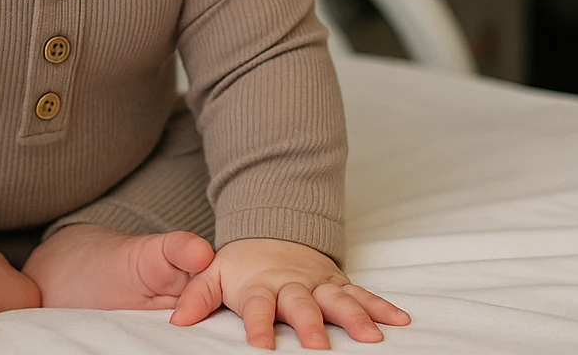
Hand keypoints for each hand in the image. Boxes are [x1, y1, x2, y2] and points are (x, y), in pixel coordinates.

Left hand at [169, 238, 408, 349]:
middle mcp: (292, 284)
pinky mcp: (337, 283)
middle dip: (312, 325)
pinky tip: (400, 320)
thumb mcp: (210, 275)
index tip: (260, 347)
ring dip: (355, 318)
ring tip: (372, 338)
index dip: (258, 326)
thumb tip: (177, 320)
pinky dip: (381, 306)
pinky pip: (362, 294)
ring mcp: (318, 283)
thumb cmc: (239, 266)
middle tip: (319, 347)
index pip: (258, 307)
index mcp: (259, 284)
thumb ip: (195, 296)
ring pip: (339, 299)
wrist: (270, 233)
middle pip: (302, 305)